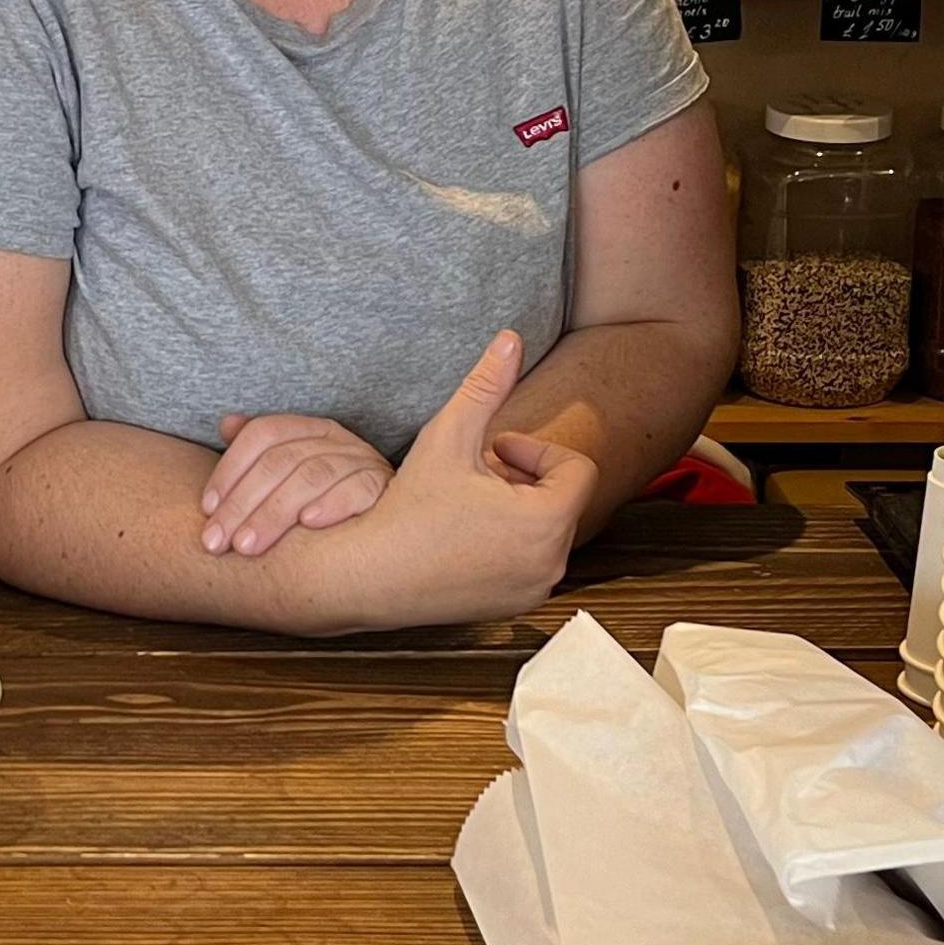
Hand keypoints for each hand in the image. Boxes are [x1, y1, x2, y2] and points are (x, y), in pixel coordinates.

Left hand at [201, 414, 394, 555]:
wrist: (388, 526)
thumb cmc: (322, 501)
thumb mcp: (287, 477)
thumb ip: (255, 454)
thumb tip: (226, 424)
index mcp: (308, 429)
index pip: (263, 434)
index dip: (230, 469)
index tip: (207, 509)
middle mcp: (335, 439)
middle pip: (282, 460)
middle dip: (243, 503)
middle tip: (218, 542)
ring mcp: (362, 460)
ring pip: (313, 474)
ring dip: (276, 512)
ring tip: (248, 546)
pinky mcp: (385, 487)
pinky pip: (359, 488)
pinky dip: (333, 503)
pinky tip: (308, 524)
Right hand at [338, 332, 598, 629]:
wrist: (367, 574)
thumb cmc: (407, 507)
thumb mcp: (449, 436)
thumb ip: (486, 385)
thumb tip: (512, 337)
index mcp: (548, 520)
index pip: (577, 470)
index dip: (535, 452)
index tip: (493, 448)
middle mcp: (552, 562)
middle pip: (561, 500)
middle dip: (524, 480)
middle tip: (475, 473)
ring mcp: (533, 590)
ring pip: (545, 531)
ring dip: (517, 509)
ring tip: (467, 500)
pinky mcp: (513, 607)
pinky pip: (530, 563)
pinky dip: (508, 543)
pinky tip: (461, 533)